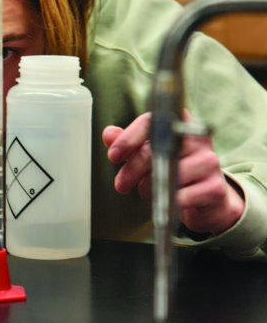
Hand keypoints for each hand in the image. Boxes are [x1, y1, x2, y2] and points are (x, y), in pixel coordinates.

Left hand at [103, 111, 244, 234]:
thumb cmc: (173, 168)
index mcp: (180, 123)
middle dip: (131, 169)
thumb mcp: (148, 152)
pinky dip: (167, 200)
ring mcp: (209, 162)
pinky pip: (181, 195)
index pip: (151, 122)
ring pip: (169, 173)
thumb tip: (109, 134)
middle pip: (156, 149)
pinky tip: (164, 200)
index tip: (113, 156)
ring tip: (144, 191)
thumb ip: (128, 142)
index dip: (129, 138)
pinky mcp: (214, 187)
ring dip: (148, 186)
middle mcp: (197, 139)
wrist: (206, 197)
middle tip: (121, 184)